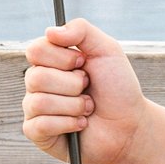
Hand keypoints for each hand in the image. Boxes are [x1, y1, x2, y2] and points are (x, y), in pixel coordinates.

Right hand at [22, 18, 145, 163]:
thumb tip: (50, 31)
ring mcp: (35, 108)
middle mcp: (38, 83)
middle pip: (36, 77)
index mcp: (51, 60)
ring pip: (39, 102)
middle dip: (72, 84)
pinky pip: (40, 126)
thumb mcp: (107, 49)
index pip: (35, 50)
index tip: (83, 62)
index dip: (61, 58)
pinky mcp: (37, 133)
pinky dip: (68, 124)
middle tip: (88, 88)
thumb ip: (81, 30)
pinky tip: (81, 124)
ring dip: (74, 106)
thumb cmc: (117, 86)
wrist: (129, 123)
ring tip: (88, 108)